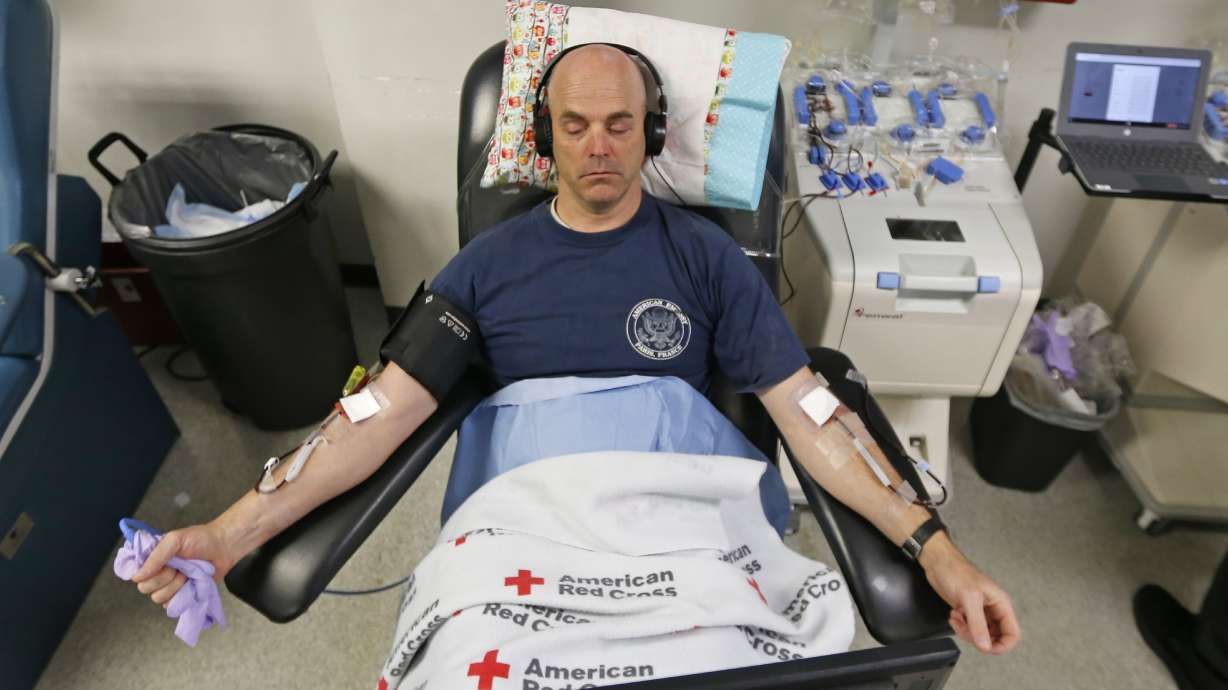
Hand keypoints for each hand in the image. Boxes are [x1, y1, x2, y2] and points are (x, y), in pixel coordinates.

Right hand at [130, 523, 236, 608]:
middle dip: (164, 578)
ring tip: (187, 574)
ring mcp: (170, 586)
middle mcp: (158, 574)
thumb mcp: (175, 540)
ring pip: (159, 598)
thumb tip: (137, 577)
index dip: (146, 573)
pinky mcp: (182, 596)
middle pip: (145, 588)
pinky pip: (173, 605)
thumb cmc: (201, 538)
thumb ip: (155, 557)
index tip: (162, 565)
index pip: (135, 574)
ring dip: (175, 586)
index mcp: (152, 560)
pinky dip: (183, 596)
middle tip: (178, 567)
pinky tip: (192, 584)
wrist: (224, 547)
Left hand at [919, 534, 1020, 654]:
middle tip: (966, 631)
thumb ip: (977, 624)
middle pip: (995, 638)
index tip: (986, 648)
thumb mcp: (969, 598)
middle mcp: (993, 609)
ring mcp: (980, 611)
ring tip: (957, 619)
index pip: (1012, 634)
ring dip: (967, 632)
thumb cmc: (956, 571)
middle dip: (979, 639)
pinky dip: (960, 627)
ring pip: (980, 635)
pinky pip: (969, 629)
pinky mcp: (968, 611)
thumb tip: (985, 646)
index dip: (1002, 646)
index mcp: (1001, 603)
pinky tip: (954, 616)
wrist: (938, 563)